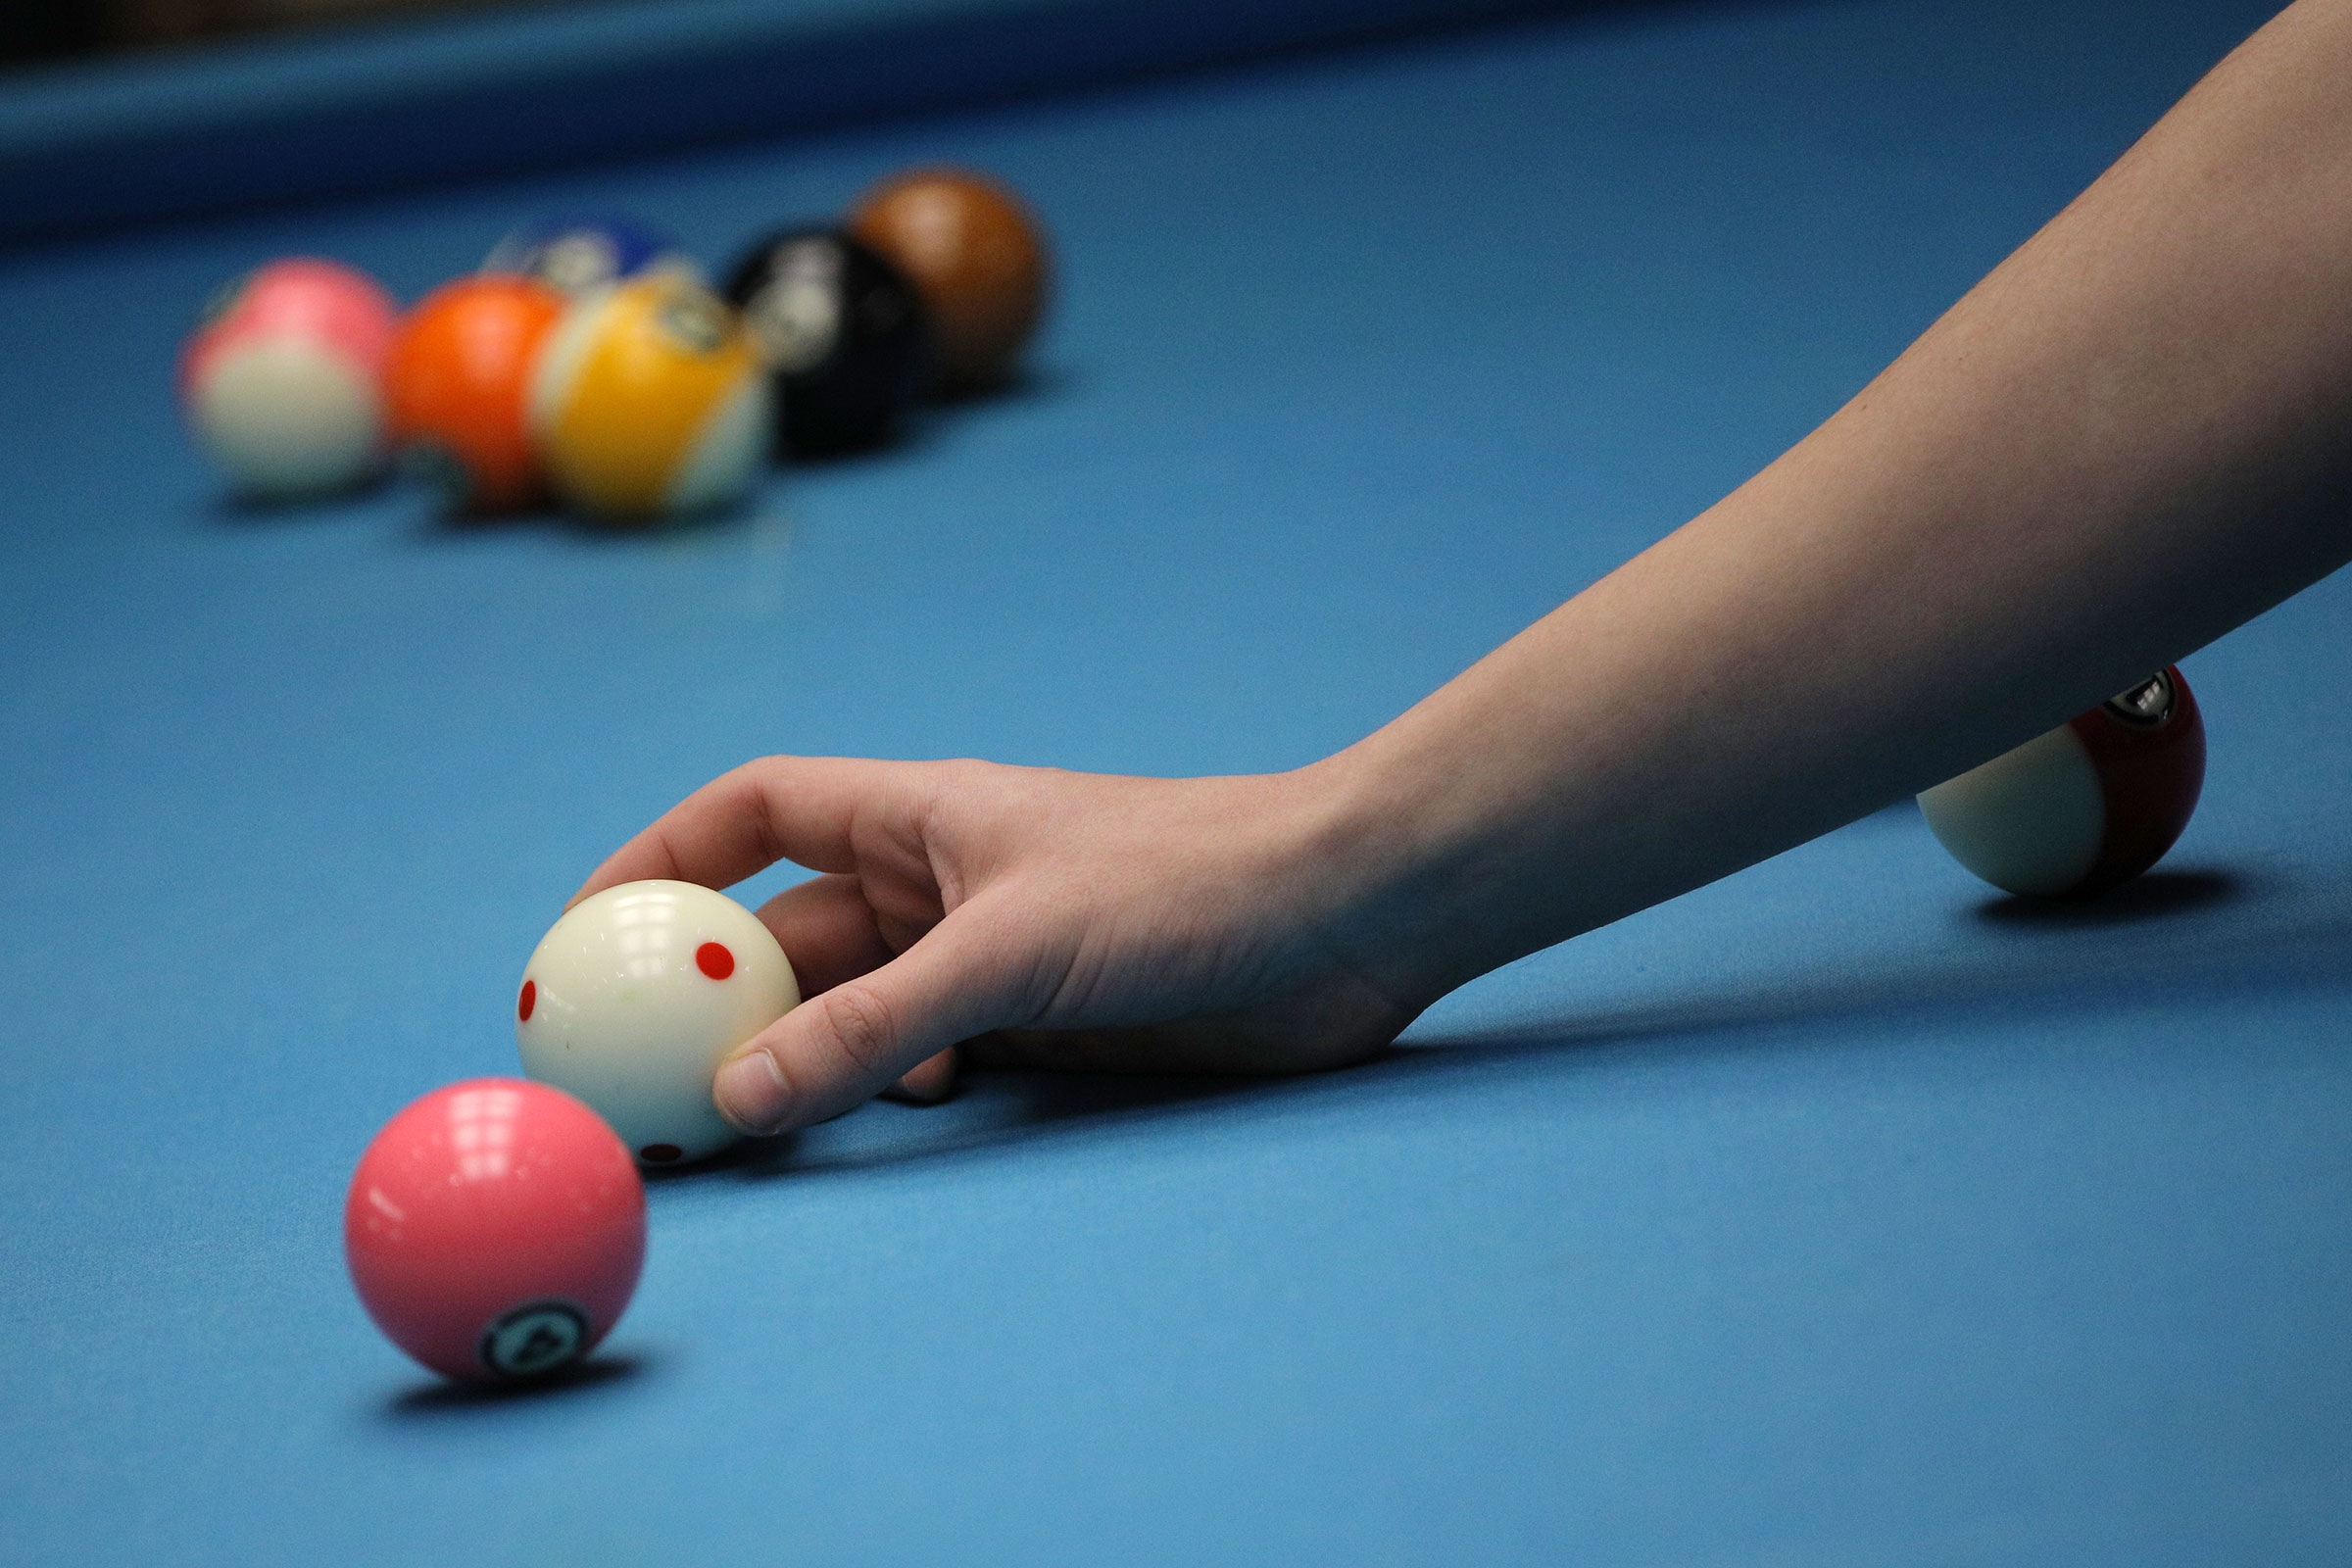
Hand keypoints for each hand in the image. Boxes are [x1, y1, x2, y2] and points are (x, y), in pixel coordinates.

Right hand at [571, 756, 1421, 1134]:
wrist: (1342, 916)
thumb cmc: (1186, 883)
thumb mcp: (1014, 951)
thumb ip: (878, 1025)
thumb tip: (738, 1097)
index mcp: (920, 814)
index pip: (753, 813)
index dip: (659, 859)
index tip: (583, 935)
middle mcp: (941, 879)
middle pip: (788, 931)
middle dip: (717, 995)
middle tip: (642, 1074)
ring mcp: (989, 953)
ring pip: (856, 1005)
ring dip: (803, 1054)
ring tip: (746, 1117)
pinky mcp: (1041, 1021)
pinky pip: (926, 1054)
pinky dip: (893, 1083)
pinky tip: (913, 1103)